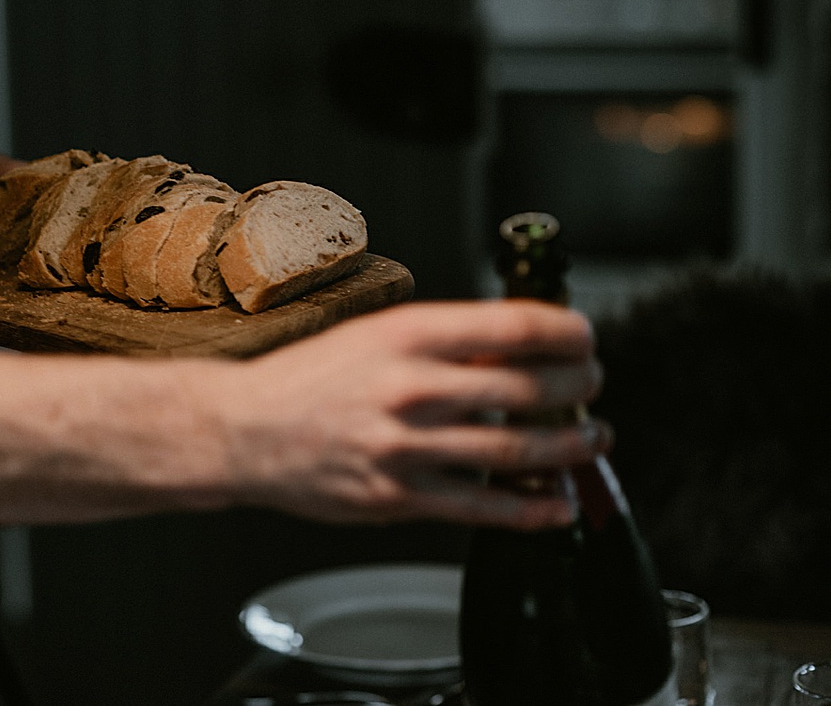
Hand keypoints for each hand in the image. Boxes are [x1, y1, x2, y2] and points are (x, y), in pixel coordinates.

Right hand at [217, 299, 606, 528]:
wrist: (243, 430)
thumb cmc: (305, 380)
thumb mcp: (370, 335)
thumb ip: (438, 342)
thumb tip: (512, 347)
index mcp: (405, 336)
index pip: (514, 327)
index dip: (567, 332)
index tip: (583, 337)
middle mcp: (410, 388)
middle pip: (529, 388)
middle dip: (579, 386)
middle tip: (591, 385)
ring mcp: (405, 447)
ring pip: (517, 449)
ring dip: (570, 446)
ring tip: (591, 438)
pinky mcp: (398, 497)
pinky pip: (482, 506)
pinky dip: (531, 508)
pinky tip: (556, 502)